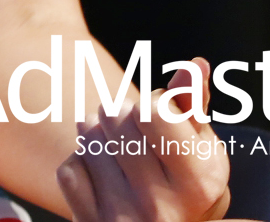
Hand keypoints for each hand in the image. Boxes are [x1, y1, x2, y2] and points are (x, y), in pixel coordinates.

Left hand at [56, 59, 233, 221]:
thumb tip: (195, 64)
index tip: (160, 119)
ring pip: (88, 137)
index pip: (153, 111)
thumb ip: (193, 104)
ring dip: (97, 134)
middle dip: (121, 115)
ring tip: (118, 151)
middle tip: (135, 135)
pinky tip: (102, 177)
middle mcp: (162, 207)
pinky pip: (69, 168)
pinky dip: (81, 164)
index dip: (153, 105)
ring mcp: (124, 219)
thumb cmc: (184, 178)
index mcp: (200, 183)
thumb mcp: (200, 147)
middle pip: (114, 116)